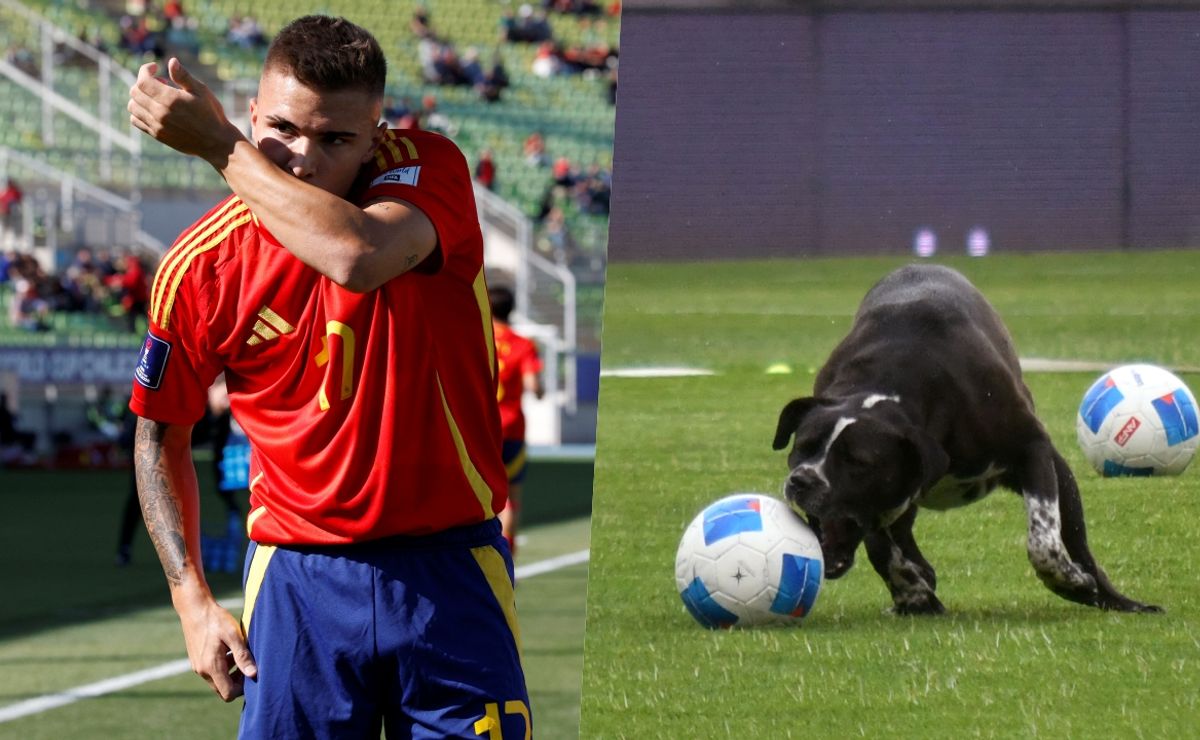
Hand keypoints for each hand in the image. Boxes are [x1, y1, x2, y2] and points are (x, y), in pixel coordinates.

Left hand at [128, 57, 243, 165]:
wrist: (216, 142)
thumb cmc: (212, 114)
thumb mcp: (201, 91)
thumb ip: (183, 76)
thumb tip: (171, 61)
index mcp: (170, 99)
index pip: (142, 81)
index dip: (145, 70)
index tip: (155, 67)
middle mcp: (160, 113)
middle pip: (135, 92)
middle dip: (143, 82)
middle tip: (161, 82)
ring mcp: (157, 125)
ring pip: (132, 106)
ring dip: (139, 97)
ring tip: (156, 96)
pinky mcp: (157, 135)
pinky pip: (136, 120)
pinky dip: (138, 111)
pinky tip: (153, 108)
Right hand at [176, 596, 257, 701]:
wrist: (194, 608)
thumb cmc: (216, 620)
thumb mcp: (234, 635)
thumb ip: (243, 656)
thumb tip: (253, 674)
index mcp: (211, 667)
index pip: (227, 693)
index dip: (241, 689)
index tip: (251, 674)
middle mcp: (202, 671)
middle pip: (222, 689)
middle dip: (236, 682)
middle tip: (247, 665)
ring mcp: (197, 666)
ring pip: (217, 680)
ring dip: (230, 674)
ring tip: (240, 655)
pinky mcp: (196, 660)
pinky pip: (211, 672)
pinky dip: (222, 667)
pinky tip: (229, 651)